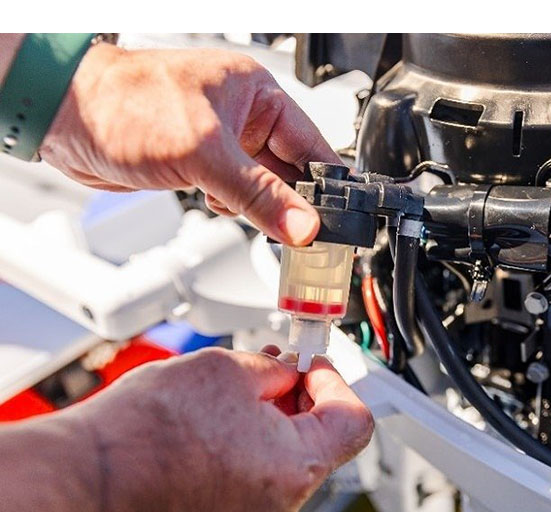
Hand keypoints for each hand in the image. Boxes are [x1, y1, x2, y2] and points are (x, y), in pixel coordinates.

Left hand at [40, 43, 339, 244]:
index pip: (310, 144)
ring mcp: (222, 142)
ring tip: (241, 207)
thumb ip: (259, 194)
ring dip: (257, 207)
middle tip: (302, 235)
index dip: (327, 185)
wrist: (66, 120)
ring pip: (262, 187)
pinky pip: (236, 194)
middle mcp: (243, 116)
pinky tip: (216, 203)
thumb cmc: (124, 105)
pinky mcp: (201, 164)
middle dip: (290, 202)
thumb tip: (302, 224)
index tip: (340, 220)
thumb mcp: (204, 153)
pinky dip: (233, 207)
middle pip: (289, 170)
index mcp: (256, 93)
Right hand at [69, 346, 372, 511]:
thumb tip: (287, 370)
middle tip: (274, 365)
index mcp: (297, 465)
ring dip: (272, 415)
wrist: (90, 478)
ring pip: (286, 454)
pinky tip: (216, 416)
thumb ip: (275, 368)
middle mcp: (282, 500)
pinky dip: (249, 440)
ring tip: (234, 387)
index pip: (353, 419)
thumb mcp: (228, 369)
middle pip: (320, 437)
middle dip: (301, 394)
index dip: (335, 381)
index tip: (312, 363)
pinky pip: (257, 472)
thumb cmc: (147, 432)